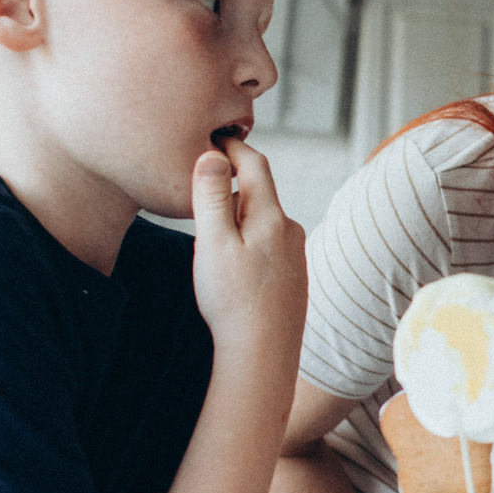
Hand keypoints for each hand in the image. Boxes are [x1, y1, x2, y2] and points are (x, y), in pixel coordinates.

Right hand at [190, 136, 306, 375]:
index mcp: (272, 216)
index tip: (210, 136)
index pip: (255, 164)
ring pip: (262, 221)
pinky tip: (232, 268)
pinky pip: (267, 246)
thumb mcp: (213, 243)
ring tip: (209, 237)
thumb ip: (212, 197)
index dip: (231, 146)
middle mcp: (291, 230)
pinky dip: (247, 243)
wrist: (263, 356)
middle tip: (198, 188)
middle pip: (258, 192)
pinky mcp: (293, 278)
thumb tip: (213, 155)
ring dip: (238, 218)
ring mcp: (295, 255)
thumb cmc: (233, 301)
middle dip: (231, 185)